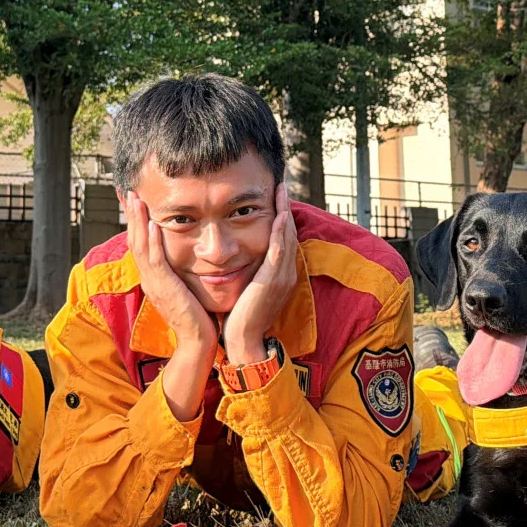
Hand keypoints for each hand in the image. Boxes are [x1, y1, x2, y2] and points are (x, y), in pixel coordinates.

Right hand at [126, 192, 215, 349]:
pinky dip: (154, 243)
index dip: (136, 222)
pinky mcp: (165, 288)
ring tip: (137, 200)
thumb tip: (186, 256)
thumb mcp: (185, 288)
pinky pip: (156, 262)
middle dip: (132, 215)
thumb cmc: (197, 316)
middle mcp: (149, 278)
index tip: (134, 202)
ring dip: (139, 222)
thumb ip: (180, 272)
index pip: (140, 244)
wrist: (197, 341)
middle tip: (128, 192)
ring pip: (141, 247)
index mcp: (153, 277)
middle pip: (135, 240)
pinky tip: (154, 226)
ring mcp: (154, 283)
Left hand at [222, 182, 296, 364]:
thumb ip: (248, 271)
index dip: (282, 217)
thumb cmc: (240, 317)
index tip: (276, 197)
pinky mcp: (273, 280)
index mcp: (280, 274)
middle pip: (289, 233)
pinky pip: (279, 250)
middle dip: (285, 208)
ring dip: (284, 212)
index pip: (283, 238)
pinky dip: (280, 231)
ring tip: (281, 191)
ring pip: (286, 237)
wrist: (243, 340)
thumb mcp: (247, 288)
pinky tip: (280, 215)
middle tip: (281, 186)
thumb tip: (238, 256)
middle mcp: (286, 273)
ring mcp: (282, 276)